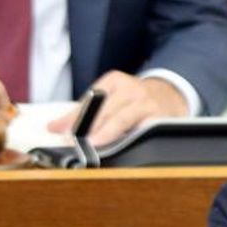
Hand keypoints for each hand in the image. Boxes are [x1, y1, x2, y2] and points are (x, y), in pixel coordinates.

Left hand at [48, 72, 188, 145]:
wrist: (171, 96)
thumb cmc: (134, 100)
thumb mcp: (111, 97)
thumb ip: (83, 112)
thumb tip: (54, 127)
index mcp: (113, 81)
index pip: (89, 100)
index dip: (73, 117)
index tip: (58, 130)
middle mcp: (130, 89)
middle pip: (104, 108)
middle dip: (86, 126)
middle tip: (72, 140)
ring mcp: (145, 103)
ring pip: (122, 118)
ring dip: (106, 132)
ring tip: (93, 143)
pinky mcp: (158, 117)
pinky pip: (141, 130)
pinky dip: (129, 139)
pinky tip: (121, 146)